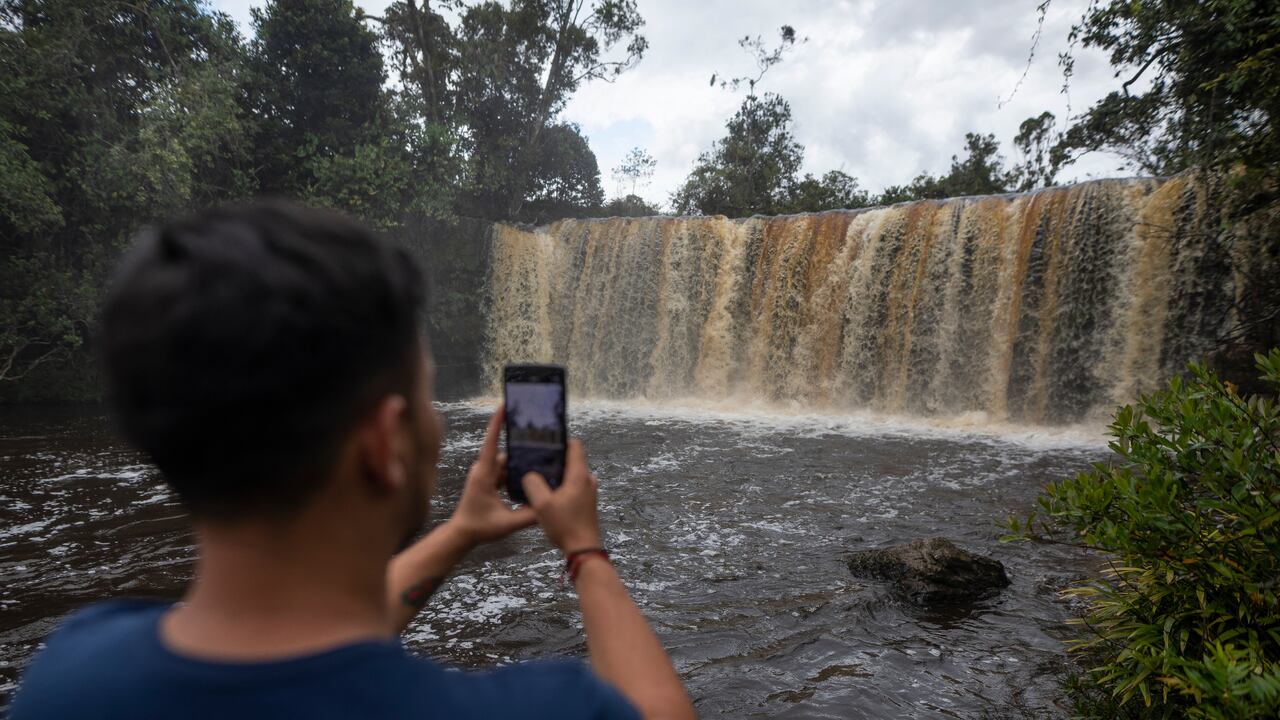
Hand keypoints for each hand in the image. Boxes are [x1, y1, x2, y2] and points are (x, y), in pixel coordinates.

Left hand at [447, 405, 536, 546]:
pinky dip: (515, 472)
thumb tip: (549, 506)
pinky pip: (503, 471)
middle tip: (541, 441)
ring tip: (540, 461)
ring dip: (520, 463)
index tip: (504, 405)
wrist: (462, 534)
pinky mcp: (487, 480)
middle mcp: (483, 469)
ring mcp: (484, 474)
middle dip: (520, 447)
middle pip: (505, 452)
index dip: (497, 423)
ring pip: (506, 463)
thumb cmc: (480, 527)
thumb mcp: (508, 524)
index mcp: (484, 474)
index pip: (490, 442)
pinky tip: (530, 477)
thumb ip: (529, 516)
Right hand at [521, 439, 602, 553]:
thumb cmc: (564, 525)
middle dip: (555, 458)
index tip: (544, 442)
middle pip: (572, 460)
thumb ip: (533, 484)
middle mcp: (588, 480)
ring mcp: (589, 492)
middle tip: (536, 460)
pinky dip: (562, 486)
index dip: (560, 440)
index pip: (575, 446)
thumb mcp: (542, 504)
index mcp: (579, 475)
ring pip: (572, 474)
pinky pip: (573, 486)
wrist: (583, 549)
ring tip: (539, 478)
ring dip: (558, 474)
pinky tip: (548, 495)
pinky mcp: (587, 503)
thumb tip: (529, 474)